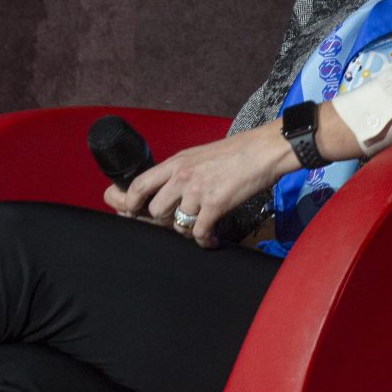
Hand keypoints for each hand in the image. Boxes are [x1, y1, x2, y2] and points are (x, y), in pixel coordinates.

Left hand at [104, 122, 294, 248]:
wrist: (262, 151)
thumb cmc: (233, 153)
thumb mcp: (197, 156)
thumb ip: (179, 171)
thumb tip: (166, 189)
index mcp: (175, 163)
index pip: (139, 184)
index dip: (128, 202)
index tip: (129, 212)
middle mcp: (181, 177)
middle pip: (155, 210)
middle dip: (163, 221)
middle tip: (176, 222)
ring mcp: (197, 191)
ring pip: (177, 224)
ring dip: (187, 231)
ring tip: (199, 229)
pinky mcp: (215, 205)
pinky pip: (200, 232)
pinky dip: (205, 240)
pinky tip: (211, 240)